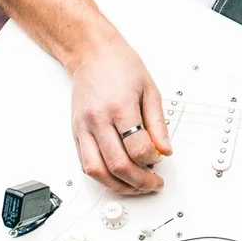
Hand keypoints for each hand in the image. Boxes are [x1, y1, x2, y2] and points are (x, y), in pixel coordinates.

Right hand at [68, 34, 170, 192]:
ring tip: (135, 186)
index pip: (137, 148)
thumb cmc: (120, 67)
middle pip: (117, 165)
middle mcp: (98, 119)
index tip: (159, 159)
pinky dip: (103, 177)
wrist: (92, 54)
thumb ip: (158, 124)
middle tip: (152, 183)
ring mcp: (84, 128)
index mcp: (120, 107)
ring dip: (118, 186)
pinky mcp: (76, 133)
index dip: (152, 161)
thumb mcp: (150, 90)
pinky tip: (117, 177)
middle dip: (139, 182)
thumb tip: (165, 150)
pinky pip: (86, 165)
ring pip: (97, 171)